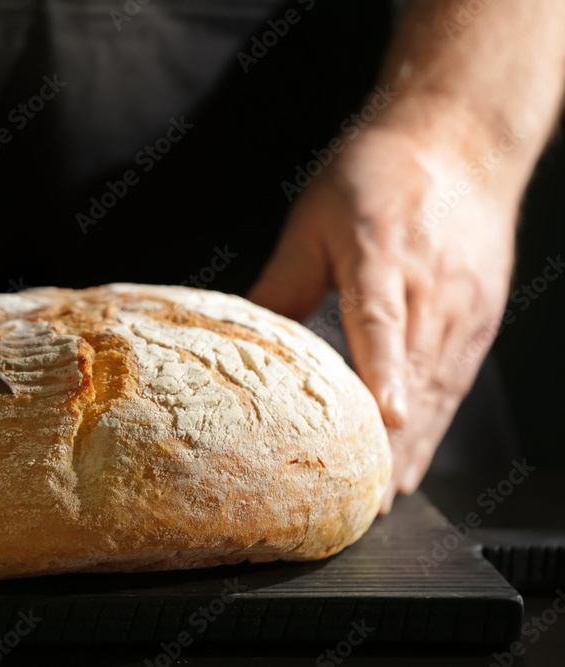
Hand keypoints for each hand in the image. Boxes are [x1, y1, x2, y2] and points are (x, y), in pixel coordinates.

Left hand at [248, 121, 518, 510]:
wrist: (459, 139)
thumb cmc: (379, 172)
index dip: (383, 371)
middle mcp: (431, 286)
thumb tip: (245, 334)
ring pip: (439, 388)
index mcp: (382, 253)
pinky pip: (456, 380)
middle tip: (363, 500)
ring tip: (385, 495)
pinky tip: (414, 454)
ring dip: (414, 445)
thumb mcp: (315, 217)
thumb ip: (283, 282)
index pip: (380, 320)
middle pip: (414, 374)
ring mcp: (462, 305)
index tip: (384, 418)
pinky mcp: (479, 316)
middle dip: (391, 442)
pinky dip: (435, 423)